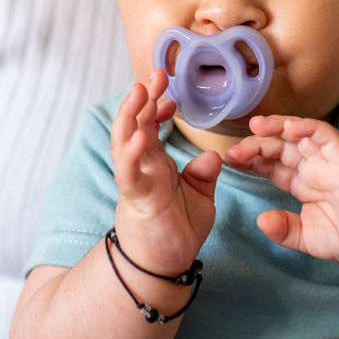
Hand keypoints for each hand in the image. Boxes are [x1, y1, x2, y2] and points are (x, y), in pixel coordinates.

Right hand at [111, 68, 219, 273]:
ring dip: (130, 114)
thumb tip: (213, 155)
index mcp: (155, 163)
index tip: (170, 89)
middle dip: (144, 97)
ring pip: (125, 140)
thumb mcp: (198, 196)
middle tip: (156, 73)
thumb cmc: (176, 230)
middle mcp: (142, 166)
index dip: (158, 105)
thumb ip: (203, 175)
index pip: (151, 125)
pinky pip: (129, 171)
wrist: (163, 265)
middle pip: (137, 123)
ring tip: (139, 90)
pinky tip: (140, 136)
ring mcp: (136, 178)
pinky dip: (132, 153)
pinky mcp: (136, 196)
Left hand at [225, 115, 338, 262]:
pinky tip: (290, 126)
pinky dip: (308, 127)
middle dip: (256, 145)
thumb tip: (260, 221)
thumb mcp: (306, 237)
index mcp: (302, 182)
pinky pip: (326, 135)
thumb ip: (283, 230)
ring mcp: (328, 160)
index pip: (271, 164)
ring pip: (300, 134)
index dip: (251, 160)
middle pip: (280, 147)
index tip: (230, 161)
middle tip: (234, 151)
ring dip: (277, 127)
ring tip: (256, 126)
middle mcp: (313, 167)